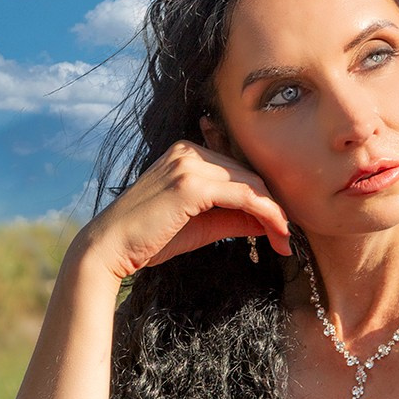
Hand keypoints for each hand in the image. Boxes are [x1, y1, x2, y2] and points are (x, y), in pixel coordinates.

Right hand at [69, 140, 291, 282]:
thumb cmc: (150, 239)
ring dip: (275, 213)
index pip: (239, 171)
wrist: (110, 248)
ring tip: (285, 241)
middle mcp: (189, 150)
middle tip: (288, 238)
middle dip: (274, 207)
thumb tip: (271, 221)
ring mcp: (189, 163)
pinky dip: (266, 214)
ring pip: (251, 184)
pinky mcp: (191, 183)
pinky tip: (277, 233)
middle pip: (249, 174)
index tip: (281, 227)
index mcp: (187, 153)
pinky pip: (244, 195)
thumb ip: (234, 218)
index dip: (264, 198)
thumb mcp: (202, 225)